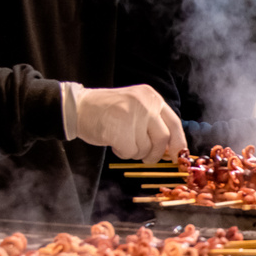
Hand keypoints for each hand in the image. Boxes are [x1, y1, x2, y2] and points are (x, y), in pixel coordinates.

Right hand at [63, 83, 186, 162]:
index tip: (176, 157)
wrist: (78, 107)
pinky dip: (122, 153)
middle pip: (163, 139)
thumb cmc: (107, 111)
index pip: (174, 123)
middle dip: (156, 154)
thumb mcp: (136, 107)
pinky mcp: (119, 130)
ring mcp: (132, 116)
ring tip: (121, 140)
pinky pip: (130, 152)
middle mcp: (145, 104)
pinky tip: (113, 141)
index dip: (178, 142)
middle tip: (146, 158)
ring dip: (134, 152)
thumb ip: (154, 123)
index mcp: (151, 97)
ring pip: (145, 148)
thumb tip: (171, 150)